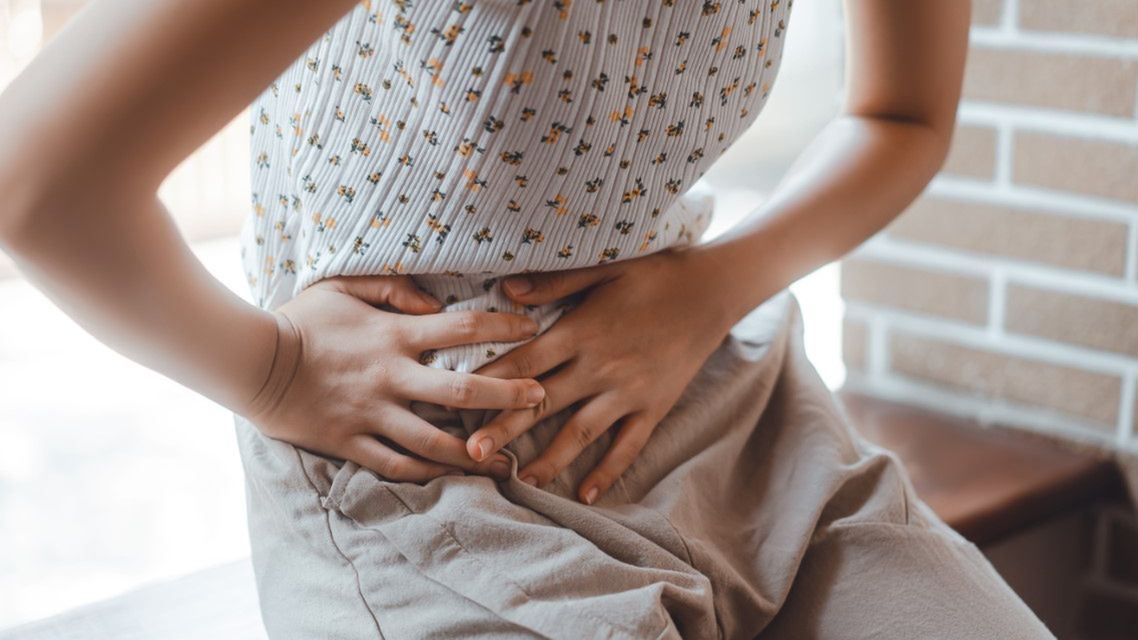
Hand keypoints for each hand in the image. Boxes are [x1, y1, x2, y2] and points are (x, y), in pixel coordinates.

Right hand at [246, 274, 546, 482]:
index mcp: (393, 336)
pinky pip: (397, 465)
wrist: (251, 363)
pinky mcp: (351, 443)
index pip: (461, 327)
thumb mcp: (342, 285)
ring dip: (474, 452)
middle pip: (462, 393)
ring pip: (435, 442)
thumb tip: (434, 300)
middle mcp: (390, 378)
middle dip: (508, 396)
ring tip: (506, 459)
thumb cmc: (301, 320)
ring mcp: (371, 415)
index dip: (503, 325)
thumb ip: (393, 287)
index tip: (533, 327)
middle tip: (541, 399)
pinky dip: (427, 473)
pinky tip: (452, 477)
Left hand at [470, 247, 738, 503]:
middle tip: (470, 454)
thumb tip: (507, 289)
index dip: (489, 382)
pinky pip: (627, 446)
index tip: (456, 398)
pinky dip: (607, 471)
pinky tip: (585, 494)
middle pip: (542, 404)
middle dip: (504, 429)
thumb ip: (555, 283)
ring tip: (520, 481)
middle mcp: (600, 367)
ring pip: (579, 433)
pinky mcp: (654, 406)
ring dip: (548, 459)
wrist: (715, 289)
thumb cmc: (656, 272)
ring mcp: (628, 391)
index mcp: (581, 331)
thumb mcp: (605, 267)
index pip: (525, 361)